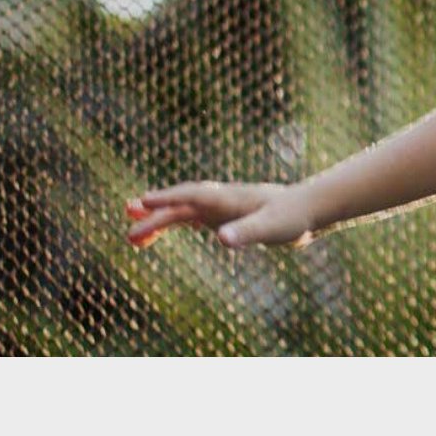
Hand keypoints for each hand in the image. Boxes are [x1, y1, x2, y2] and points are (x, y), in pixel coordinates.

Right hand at [123, 181, 313, 249]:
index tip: (140, 203)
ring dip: (158, 221)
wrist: (308, 210)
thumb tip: (221, 239)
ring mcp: (221, 208)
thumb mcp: (271, 228)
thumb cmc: (291, 218)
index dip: (166, 199)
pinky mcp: (225, 217)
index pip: (190, 197)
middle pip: (181, 207)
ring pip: (182, 213)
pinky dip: (174, 223)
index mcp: (228, 200)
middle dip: (154, 217)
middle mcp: (220, 201)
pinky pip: (192, 218)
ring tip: (132, 238)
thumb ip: (247, 232)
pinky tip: (160, 232)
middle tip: (128, 231)